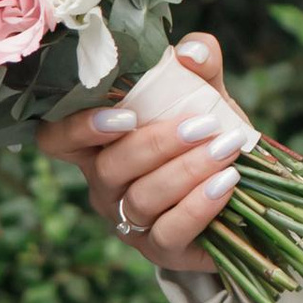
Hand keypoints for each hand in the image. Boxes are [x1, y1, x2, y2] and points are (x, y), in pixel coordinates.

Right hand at [35, 30, 246, 280]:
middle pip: (110, 168)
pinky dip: (199, 206)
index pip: (57, 140)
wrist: (246, 187)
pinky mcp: (162, 250)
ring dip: (185, 171)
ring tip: (225, 149)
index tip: (124, 116)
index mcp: (99, 144)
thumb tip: (191, 52)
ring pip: (141, 199)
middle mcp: (104, 186)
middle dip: (157, 144)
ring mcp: (130, 222)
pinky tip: (227, 183)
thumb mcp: (206, 93)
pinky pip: (170, 232)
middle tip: (203, 125)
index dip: (77, 129)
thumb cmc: (209, 133)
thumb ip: (199, 63)